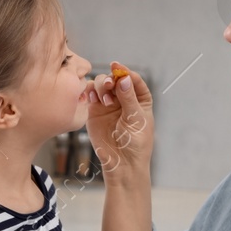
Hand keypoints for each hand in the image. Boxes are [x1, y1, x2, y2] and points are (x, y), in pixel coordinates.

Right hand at [83, 64, 153, 181]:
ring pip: (102, 84)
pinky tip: (93, 97)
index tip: (117, 67)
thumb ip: (129, 98)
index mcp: (140, 99)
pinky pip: (90, 94)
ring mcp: (108, 104)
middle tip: (110, 85)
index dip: (125, 72)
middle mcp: (123, 99)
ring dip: (101, 86)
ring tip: (104, 99)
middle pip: (115, 79)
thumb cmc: (135, 143)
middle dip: (111, 79)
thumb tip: (124, 78)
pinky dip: (90, 91)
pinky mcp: (94, 111)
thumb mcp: (136, 119)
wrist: (122, 163)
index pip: (133, 80)